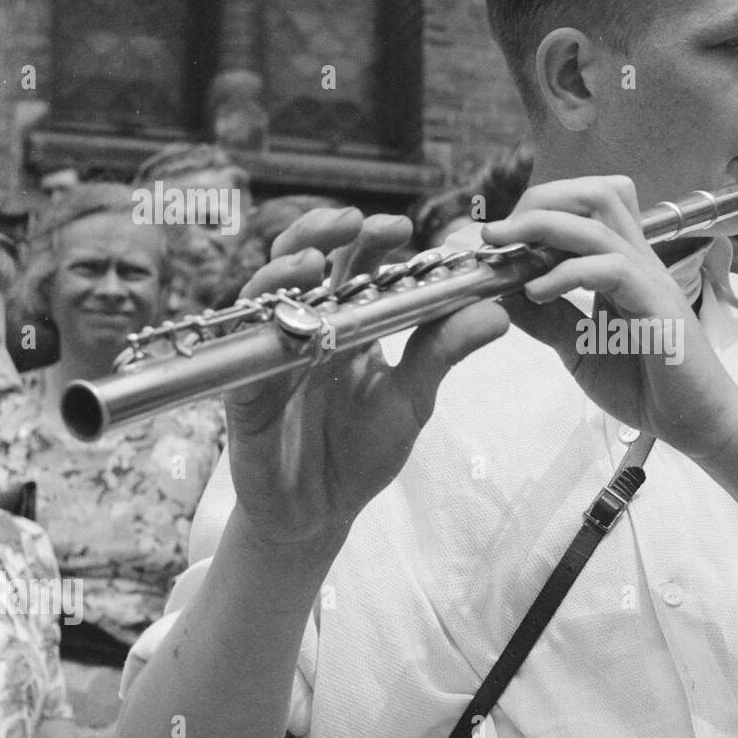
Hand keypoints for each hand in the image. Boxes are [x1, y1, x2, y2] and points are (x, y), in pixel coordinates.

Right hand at [224, 208, 507, 541]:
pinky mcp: (243, 388)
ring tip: (312, 260)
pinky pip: (240, 350)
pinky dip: (255, 327)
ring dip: (284, 268)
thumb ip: (444, 353)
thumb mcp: (411, 398)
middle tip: (355, 223)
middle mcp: (304, 326)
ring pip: (265, 292)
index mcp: (347, 322)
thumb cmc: (362, 451)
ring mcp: (269, 352)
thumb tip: (498, 314)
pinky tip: (276, 316)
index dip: (371, 236)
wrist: (320, 513)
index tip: (401, 226)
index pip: (355, 262)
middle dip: (323, 232)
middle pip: (303, 259)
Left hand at [481, 176, 737, 457]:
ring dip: (542, 227)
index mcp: (622, 266)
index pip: (588, 206)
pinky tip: (536, 293)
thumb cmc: (646, 386)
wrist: (695, 423)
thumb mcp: (578, 348)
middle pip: (596, 195)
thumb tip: (501, 292)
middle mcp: (639, 262)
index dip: (541, 209)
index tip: (498, 239)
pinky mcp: (658, 304)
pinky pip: (611, 268)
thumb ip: (545, 318)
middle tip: (497, 234)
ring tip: (502, 252)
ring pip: (600, 222)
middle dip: (540, 202)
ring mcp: (650, 279)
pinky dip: (565, 272)